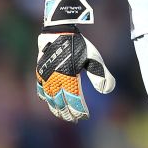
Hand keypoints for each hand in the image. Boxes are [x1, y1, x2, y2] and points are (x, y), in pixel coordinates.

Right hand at [36, 0, 114, 120]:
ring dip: (56, 107)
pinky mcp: (40, 70)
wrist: (59, 28)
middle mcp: (55, 78)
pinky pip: (40, 87)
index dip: (79, 110)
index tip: (84, 116)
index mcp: (68, 76)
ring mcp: (46, 75)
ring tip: (62, 114)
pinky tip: (47, 101)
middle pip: (61, 102)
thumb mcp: (93, 58)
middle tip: (75, 119)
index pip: (74, 100)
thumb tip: (107, 91)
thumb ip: (100, 74)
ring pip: (50, 97)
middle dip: (68, 112)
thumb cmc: (79, 43)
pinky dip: (44, 96)